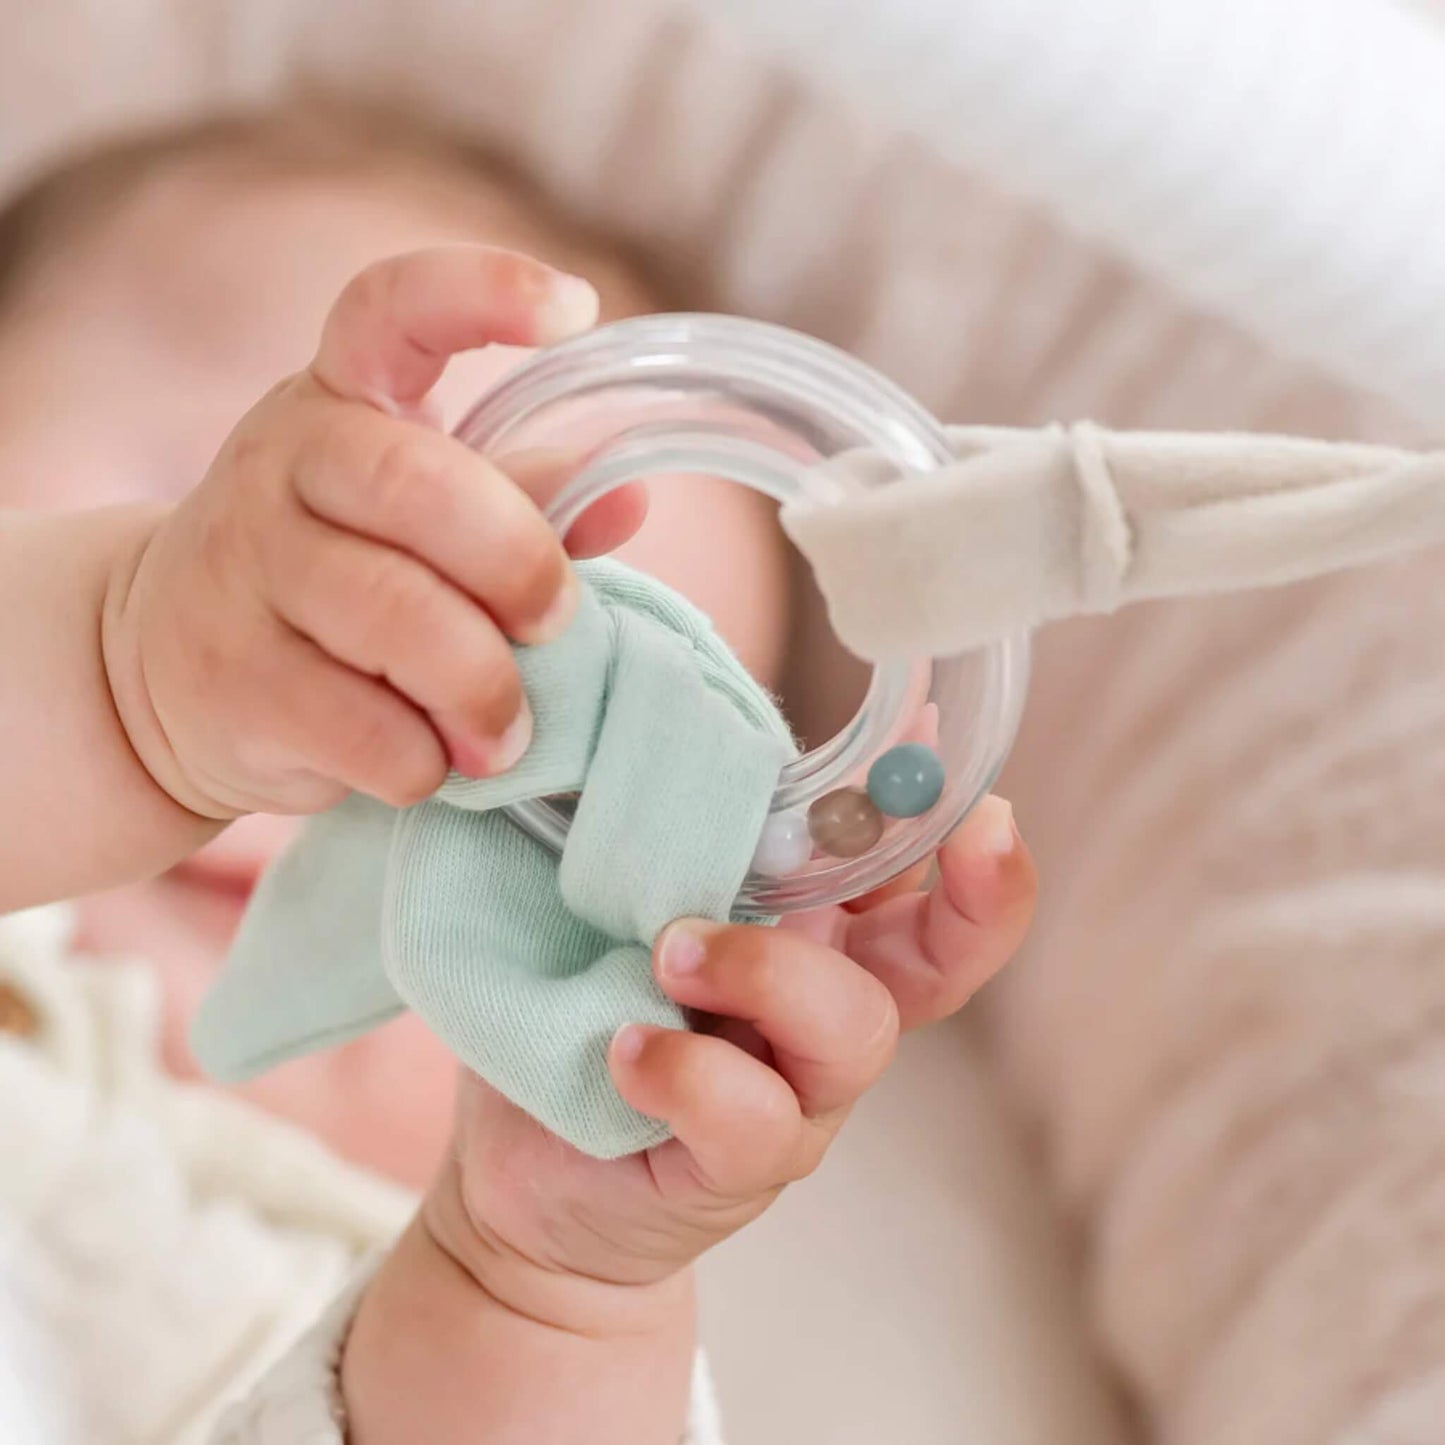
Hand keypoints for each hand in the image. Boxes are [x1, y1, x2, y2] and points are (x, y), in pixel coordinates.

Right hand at [101, 245, 644, 821]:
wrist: (156, 668)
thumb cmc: (330, 578)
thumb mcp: (412, 519)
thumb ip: (518, 501)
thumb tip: (627, 498)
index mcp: (339, 399)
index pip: (393, 307)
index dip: (485, 293)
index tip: (577, 310)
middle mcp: (280, 463)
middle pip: (419, 487)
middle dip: (516, 563)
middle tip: (555, 621)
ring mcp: (241, 567)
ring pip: (394, 617)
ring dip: (481, 689)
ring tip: (505, 735)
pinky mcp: (230, 677)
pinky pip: (361, 725)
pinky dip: (422, 759)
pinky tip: (430, 763)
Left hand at [421, 793, 1034, 1328]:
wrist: (523, 1164)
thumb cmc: (578, 1003)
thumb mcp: (626, 898)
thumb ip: (685, 832)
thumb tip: (713, 726)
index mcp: (811, 935)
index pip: (915, 875)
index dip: (947, 814)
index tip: (928, 735)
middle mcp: (821, 1011)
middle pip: (943, 960)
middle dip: (976, 896)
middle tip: (965, 832)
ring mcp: (794, 1095)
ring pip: (854, 1029)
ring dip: (766, 970)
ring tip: (668, 955)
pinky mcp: (737, 1166)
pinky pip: (752, 1120)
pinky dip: (688, 1072)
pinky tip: (623, 1050)